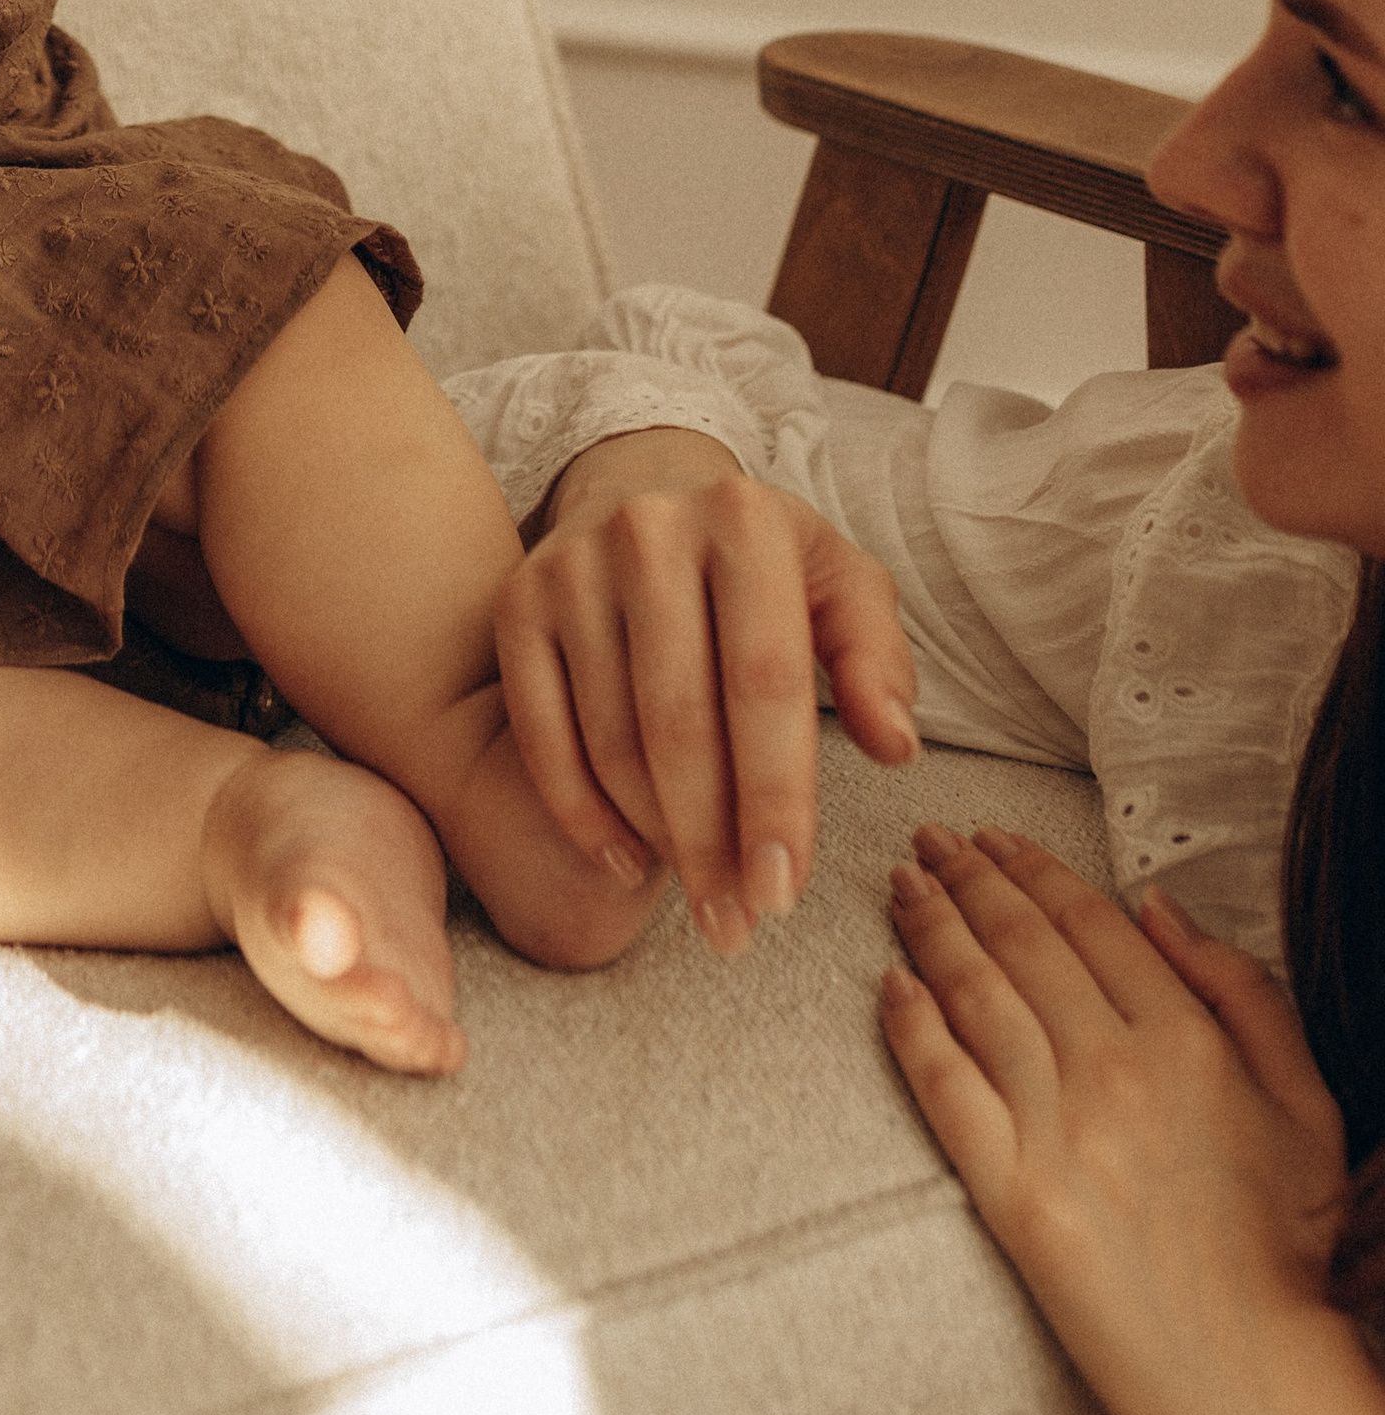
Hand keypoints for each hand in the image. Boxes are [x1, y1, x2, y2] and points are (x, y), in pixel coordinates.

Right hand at [494, 431, 917, 948]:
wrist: (646, 489)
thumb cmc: (764, 565)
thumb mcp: (840, 585)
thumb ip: (877, 658)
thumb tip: (894, 747)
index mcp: (744, 520)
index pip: (764, 682)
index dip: (775, 798)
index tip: (784, 893)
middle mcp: (648, 530)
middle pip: (679, 723)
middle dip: (710, 842)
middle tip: (736, 925)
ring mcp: (572, 565)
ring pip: (612, 739)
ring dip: (656, 839)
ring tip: (699, 895)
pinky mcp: (520, 602)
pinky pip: (542, 735)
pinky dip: (581, 815)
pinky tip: (627, 862)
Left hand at [884, 826, 1384, 1414]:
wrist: (1249, 1373)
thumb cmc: (1277, 1240)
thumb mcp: (1304, 1100)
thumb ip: (1242, 990)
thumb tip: (1159, 908)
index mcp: (1186, 1040)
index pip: (1088, 921)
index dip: (1032, 868)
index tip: (994, 839)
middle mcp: (1117, 1071)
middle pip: (1021, 942)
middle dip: (966, 876)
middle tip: (930, 840)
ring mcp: (1059, 1131)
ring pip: (974, 994)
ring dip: (929, 926)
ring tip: (901, 886)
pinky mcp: (1011, 1192)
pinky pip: (944, 1085)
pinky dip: (910, 1024)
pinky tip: (888, 983)